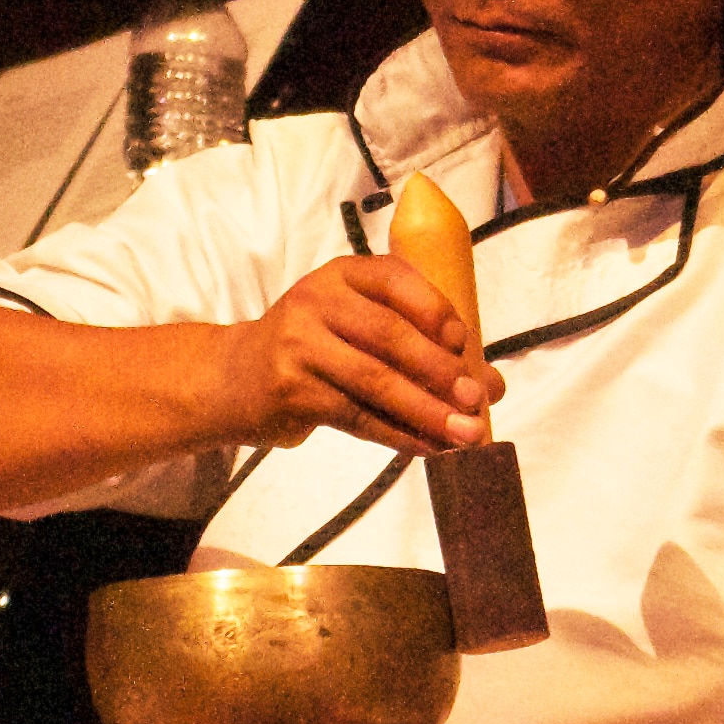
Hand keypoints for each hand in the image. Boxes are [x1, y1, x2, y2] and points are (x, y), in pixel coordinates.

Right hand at [221, 257, 497, 456]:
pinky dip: (397, 434)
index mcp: (343, 275)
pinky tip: (427, 447)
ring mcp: (298, 345)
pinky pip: (356, 416)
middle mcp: (317, 301)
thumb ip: (422, 348)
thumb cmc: (313, 349)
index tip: (464, 343)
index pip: (395, 279)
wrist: (232, 379)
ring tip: (464, 435)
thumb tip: (492, 386)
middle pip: (389, 334)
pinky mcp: (289, 390)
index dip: (434, 310)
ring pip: (374, 380)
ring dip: (426, 411)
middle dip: (440, 370)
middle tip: (476, 400)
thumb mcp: (359, 330)